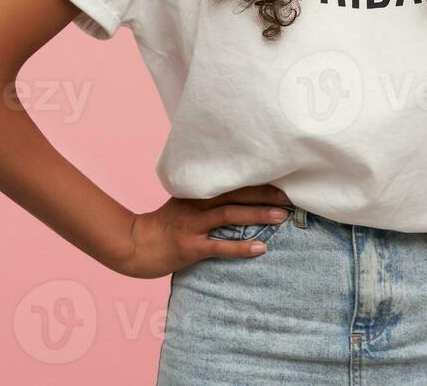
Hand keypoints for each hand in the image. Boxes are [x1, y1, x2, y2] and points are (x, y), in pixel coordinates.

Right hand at [104, 184, 294, 279]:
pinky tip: (260, 248)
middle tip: (291, 195)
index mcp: (197, 192)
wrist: (135, 245)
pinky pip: (219, 247)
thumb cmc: (164, 226)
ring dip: (258, 214)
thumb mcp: (184, 204)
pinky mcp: (190, 247)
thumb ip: (208, 198)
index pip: (232, 181)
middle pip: (236, 193)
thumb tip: (241, 196)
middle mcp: (196, 204)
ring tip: (282, 216)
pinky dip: (241, 247)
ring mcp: (192, 225)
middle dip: (265, 193)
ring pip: (230, 215)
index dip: (258, 179)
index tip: (283, 178)